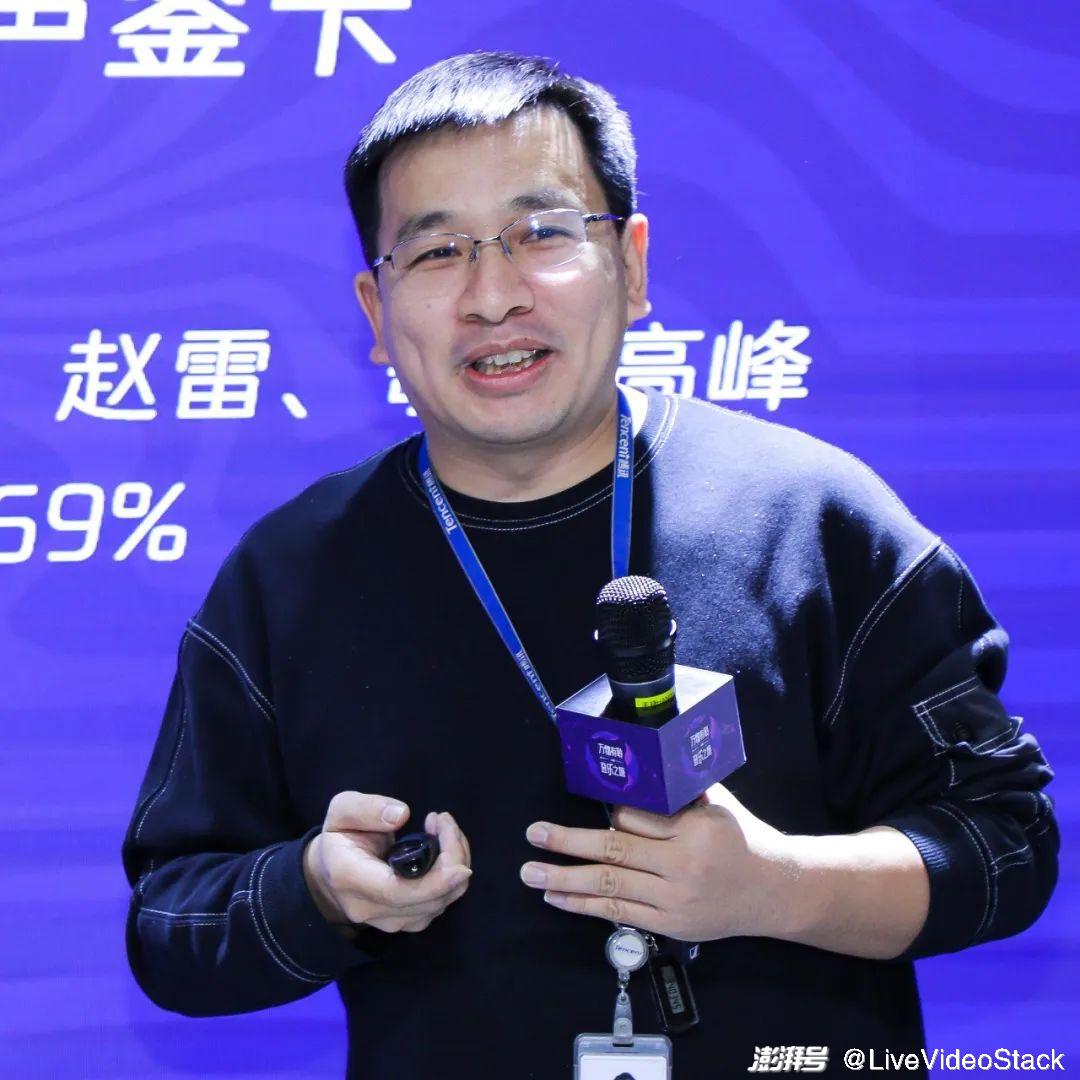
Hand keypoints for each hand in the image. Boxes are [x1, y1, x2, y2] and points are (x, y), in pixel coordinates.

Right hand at [304, 791, 471, 933]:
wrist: (329, 870)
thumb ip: (367, 808)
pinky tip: (445, 850)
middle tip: (444, 820)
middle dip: (452, 859)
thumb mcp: (342, 810)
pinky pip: (438, 905)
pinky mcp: (404, 921)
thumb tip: (401, 815)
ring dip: (455, 867)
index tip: (460, 862)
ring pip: (438, 904)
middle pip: (427, 899)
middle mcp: (369, 908)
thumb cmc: (340, 836)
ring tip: (444, 829)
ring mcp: (388, 921)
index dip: (436, 881)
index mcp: (350, 877)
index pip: (397, 891)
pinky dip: (451, 879)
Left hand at [519, 784, 793, 941]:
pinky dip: (585, 906)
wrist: (776, 891)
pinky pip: (620, 914)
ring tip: (532, 872)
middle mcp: (684, 865)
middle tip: (534, 834)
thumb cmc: (743, 838)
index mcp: (696, 828)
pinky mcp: (671, 925)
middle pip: (616, 851)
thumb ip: (680, 789)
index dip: (614, 812)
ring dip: (566, 878)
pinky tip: (558, 897)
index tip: (597, 805)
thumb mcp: (718, 803)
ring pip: (612, 886)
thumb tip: (638, 765)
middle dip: (569, 842)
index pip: (639, 817)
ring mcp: (675, 900)